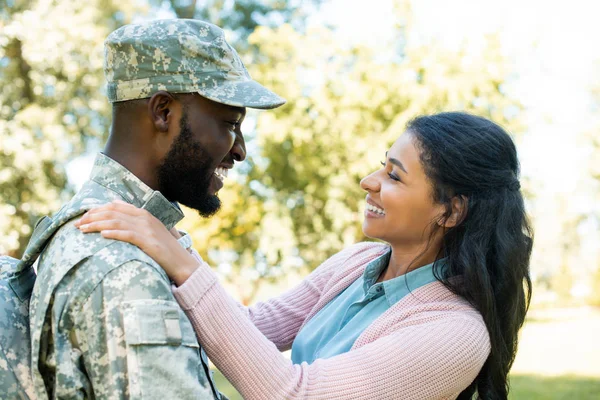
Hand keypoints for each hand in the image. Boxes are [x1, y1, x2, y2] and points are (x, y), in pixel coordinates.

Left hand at [75, 200, 198, 284]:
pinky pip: (128, 235)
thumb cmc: (163, 248)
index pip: (115, 206)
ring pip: (117, 222)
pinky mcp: (149, 241)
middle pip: (113, 212)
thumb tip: (115, 203)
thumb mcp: (150, 228)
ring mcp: (147, 229)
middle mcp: (145, 218)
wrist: (181, 262)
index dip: (97, 210)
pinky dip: (114, 233)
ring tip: (83, 230)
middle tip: (77, 224)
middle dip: (92, 217)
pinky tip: (103, 235)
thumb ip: (133, 216)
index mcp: (144, 213)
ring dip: (97, 225)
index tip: (83, 216)